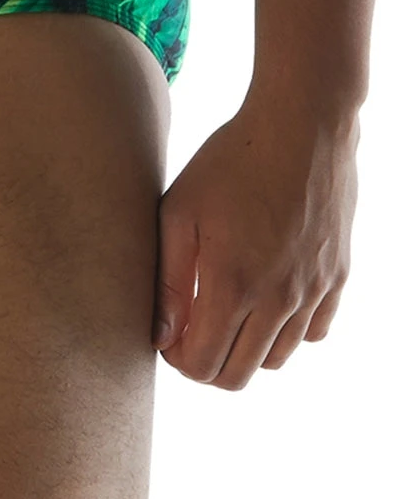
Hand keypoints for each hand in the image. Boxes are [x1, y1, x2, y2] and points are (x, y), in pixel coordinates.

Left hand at [151, 90, 358, 389]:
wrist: (302, 123)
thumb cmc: (229, 162)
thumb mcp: (180, 214)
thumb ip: (168, 282)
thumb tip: (160, 339)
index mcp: (235, 284)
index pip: (204, 366)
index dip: (177, 361)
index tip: (167, 336)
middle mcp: (281, 297)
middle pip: (239, 375)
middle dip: (206, 364)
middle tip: (189, 332)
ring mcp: (315, 290)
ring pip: (277, 359)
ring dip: (244, 350)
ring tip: (223, 314)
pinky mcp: (338, 276)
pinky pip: (313, 333)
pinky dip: (285, 332)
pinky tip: (264, 302)